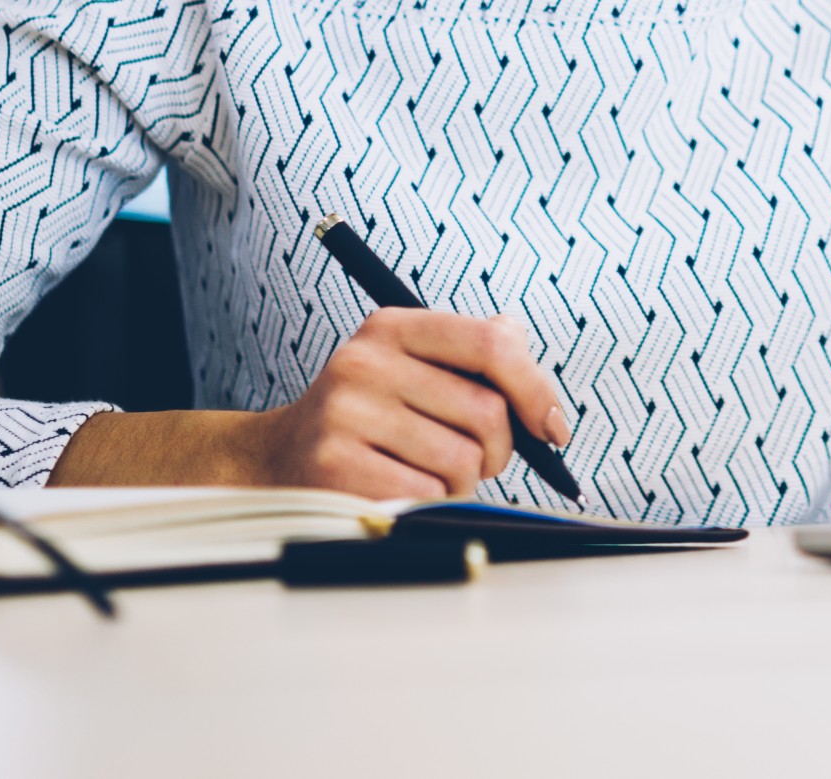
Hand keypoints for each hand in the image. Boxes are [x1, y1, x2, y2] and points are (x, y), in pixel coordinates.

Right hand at [243, 309, 570, 499]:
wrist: (278, 459)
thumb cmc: (369, 414)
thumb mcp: (410, 364)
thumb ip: (472, 349)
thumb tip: (522, 344)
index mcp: (393, 327)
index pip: (492, 344)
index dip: (536, 389)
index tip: (552, 427)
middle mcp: (365, 362)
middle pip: (487, 412)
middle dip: (498, 450)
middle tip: (478, 458)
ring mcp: (346, 415)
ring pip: (464, 462)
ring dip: (463, 482)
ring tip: (430, 472)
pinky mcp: (337, 468)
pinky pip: (429, 496)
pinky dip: (432, 503)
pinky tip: (404, 490)